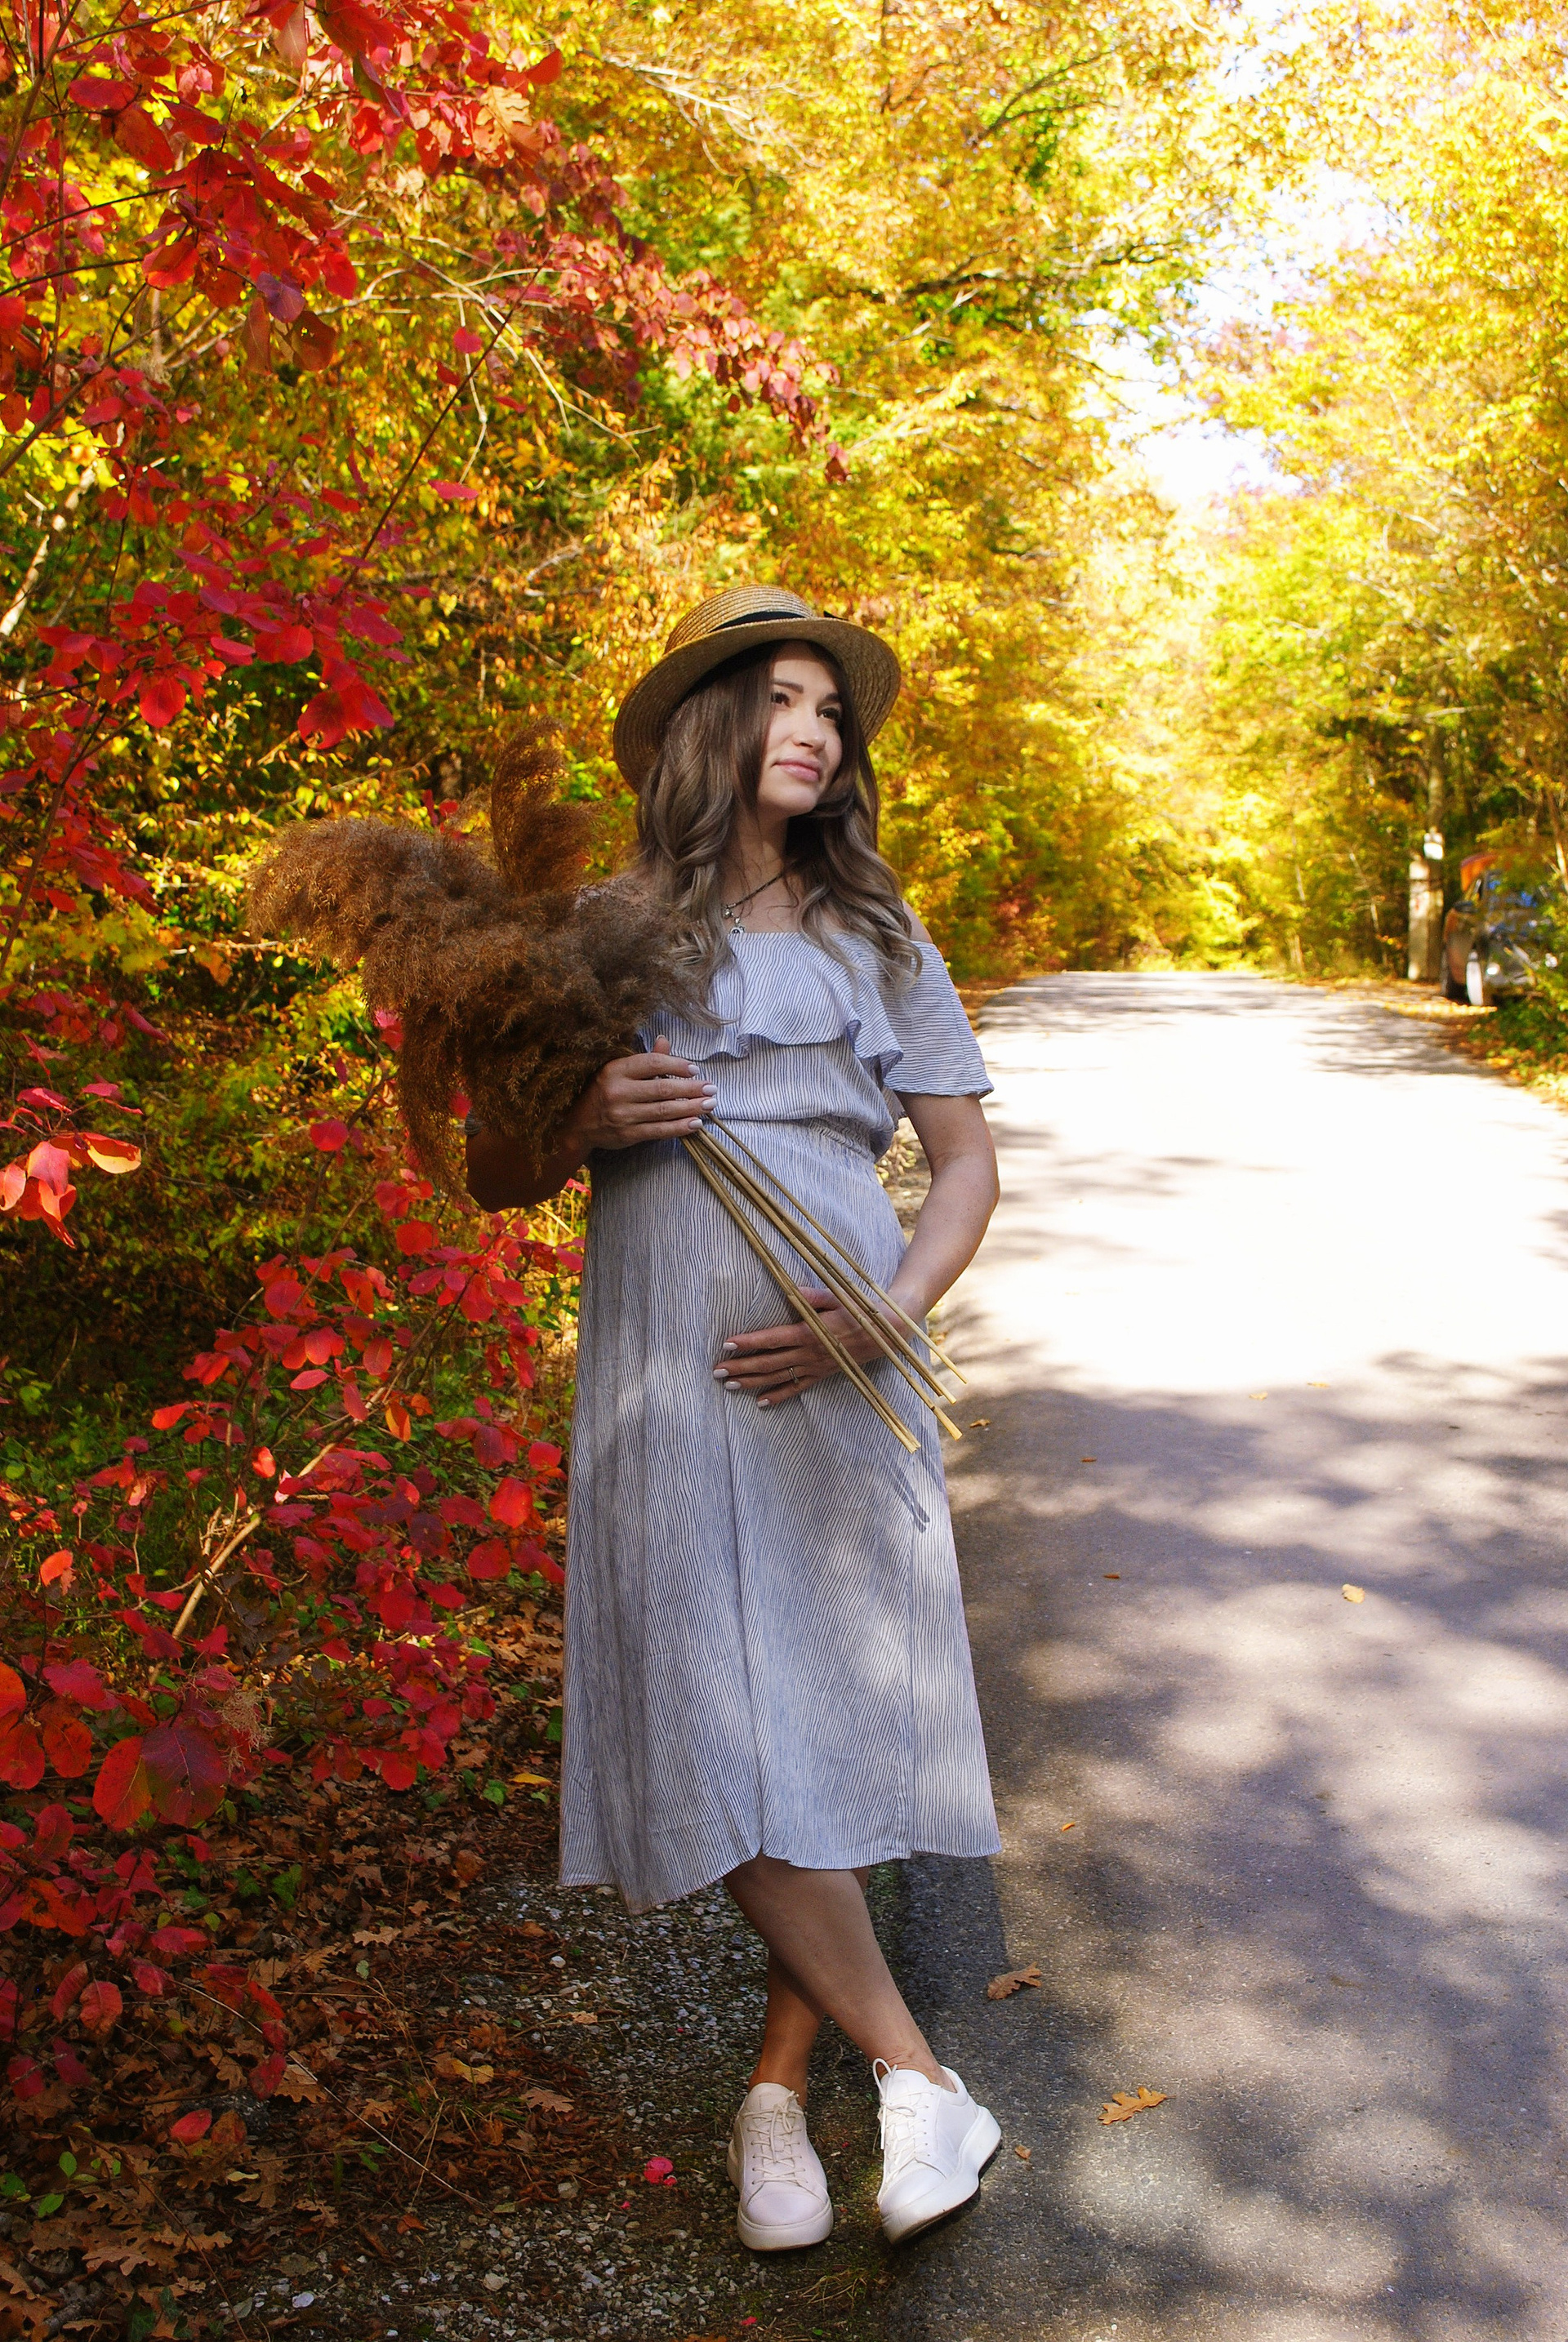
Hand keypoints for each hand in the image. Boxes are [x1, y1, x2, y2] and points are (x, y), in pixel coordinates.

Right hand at [565, 1034, 714, 1152]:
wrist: (577, 1124)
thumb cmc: (602, 1091)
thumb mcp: (617, 1070)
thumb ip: (644, 1059)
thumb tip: (665, 1040)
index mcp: (615, 1070)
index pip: (652, 1064)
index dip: (676, 1065)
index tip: (694, 1069)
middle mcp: (618, 1092)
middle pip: (662, 1089)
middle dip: (691, 1088)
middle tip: (711, 1088)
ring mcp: (622, 1115)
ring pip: (664, 1111)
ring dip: (691, 1108)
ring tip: (710, 1104)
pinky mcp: (627, 1134)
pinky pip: (659, 1131)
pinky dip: (679, 1127)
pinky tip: (695, 1123)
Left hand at [713, 1285, 893, 1405]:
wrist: (884, 1333)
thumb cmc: (858, 1310)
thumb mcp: (837, 1296)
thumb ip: (812, 1295)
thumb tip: (790, 1289)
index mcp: (809, 1331)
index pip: (771, 1339)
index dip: (748, 1343)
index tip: (726, 1345)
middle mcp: (809, 1352)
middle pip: (768, 1362)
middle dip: (740, 1367)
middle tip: (717, 1371)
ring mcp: (815, 1366)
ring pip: (778, 1377)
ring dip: (752, 1382)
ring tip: (729, 1385)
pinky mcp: (822, 1374)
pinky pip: (797, 1388)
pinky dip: (778, 1396)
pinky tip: (760, 1402)